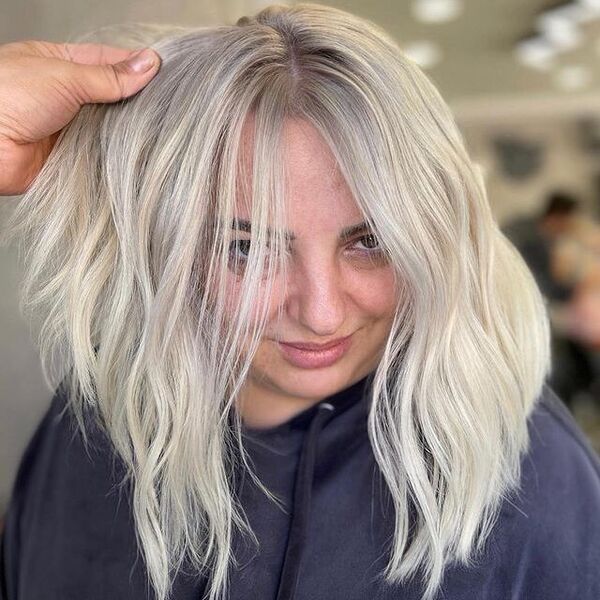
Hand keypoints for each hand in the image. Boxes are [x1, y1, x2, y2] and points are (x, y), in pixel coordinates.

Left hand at [0, 40, 160, 195]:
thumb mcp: (64, 76)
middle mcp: (68, 96)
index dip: (137, 67)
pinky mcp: (73, 158)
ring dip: (129, 131)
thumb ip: (109, 76)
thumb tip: (147, 65)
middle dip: (138, 102)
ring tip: (159, 130)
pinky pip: (104, 156)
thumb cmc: (7, 97)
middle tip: (168, 105)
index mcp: (62, 64)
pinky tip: (138, 154)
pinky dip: (119, 156)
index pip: (109, 62)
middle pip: (114, 97)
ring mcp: (71, 128)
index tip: (164, 72)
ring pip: (112, 128)